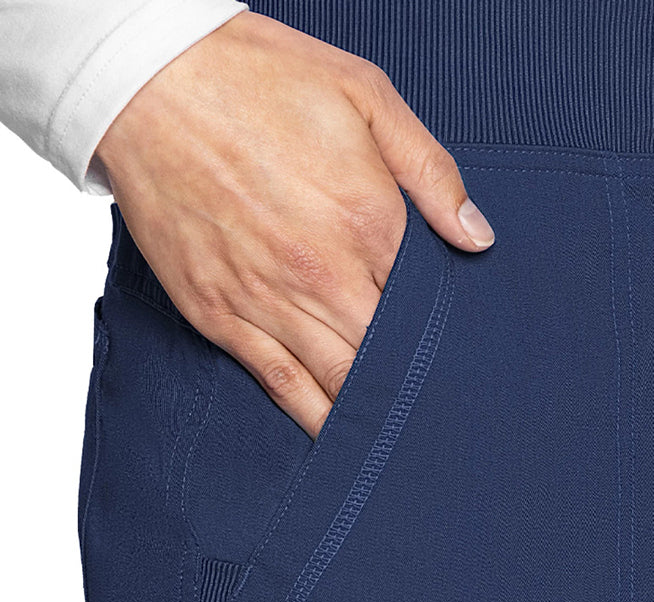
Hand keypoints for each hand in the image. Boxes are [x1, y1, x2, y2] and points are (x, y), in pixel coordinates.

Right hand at [93, 10, 494, 437]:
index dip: (448, 341)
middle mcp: (322, 275)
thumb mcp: (365, 96)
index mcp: (369, 223)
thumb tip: (477, 238)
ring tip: (404, 439)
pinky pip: (277, 384)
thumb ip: (431, 172)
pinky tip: (337, 437)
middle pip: (387, 359)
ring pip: (338, 383)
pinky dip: (311, 417)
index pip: (427, 311)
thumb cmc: (259, 79)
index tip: (468, 363)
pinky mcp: (219, 314)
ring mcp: (266, 301)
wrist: (144, 78)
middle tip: (445, 416)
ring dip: (372, 412)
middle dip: (417, 388)